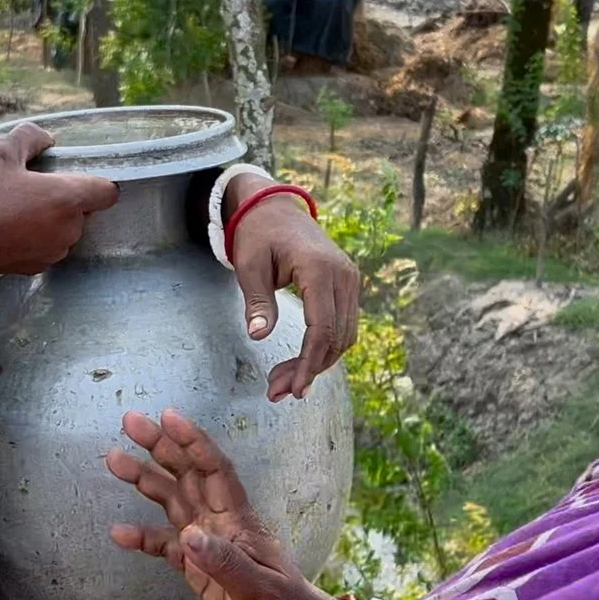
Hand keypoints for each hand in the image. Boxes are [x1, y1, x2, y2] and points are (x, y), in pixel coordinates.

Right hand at [0, 123, 118, 276]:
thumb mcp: (1, 154)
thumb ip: (30, 138)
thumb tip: (47, 138)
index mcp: (68, 198)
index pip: (108, 191)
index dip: (96, 181)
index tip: (73, 176)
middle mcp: (70, 229)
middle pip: (85, 210)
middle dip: (66, 199)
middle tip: (34, 188)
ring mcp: (55, 252)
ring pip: (66, 229)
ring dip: (52, 219)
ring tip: (19, 209)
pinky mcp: (39, 268)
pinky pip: (48, 247)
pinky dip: (38, 237)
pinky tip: (12, 228)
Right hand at [104, 408, 349, 599]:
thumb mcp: (258, 591)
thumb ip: (224, 563)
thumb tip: (188, 534)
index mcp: (240, 522)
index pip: (214, 471)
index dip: (193, 442)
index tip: (167, 417)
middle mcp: (222, 526)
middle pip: (187, 477)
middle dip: (161, 448)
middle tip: (130, 422)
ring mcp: (209, 547)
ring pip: (172, 504)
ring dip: (146, 481)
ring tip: (114, 459)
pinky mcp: (199, 571)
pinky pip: (165, 547)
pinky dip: (143, 539)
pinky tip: (118, 533)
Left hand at [225, 173, 360, 401]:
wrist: (274, 207)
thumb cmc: (258, 234)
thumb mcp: (249, 266)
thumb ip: (257, 302)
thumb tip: (259, 336)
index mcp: (319, 269)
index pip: (322, 328)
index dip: (309, 363)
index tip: (293, 388)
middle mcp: (343, 275)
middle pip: (336, 338)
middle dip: (310, 370)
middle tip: (278, 392)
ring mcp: (349, 280)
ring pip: (344, 336)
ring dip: (318, 363)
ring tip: (285, 383)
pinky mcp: (347, 285)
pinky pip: (342, 325)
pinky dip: (324, 348)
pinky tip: (301, 363)